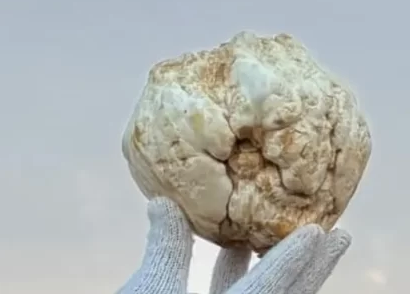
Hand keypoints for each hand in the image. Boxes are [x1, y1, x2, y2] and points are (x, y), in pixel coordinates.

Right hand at [117, 198, 351, 293]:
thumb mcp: (149, 291)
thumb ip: (166, 249)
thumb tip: (165, 202)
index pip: (271, 287)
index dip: (294, 256)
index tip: (320, 232)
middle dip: (313, 267)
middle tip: (340, 236)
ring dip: (280, 273)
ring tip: (291, 242)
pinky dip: (243, 283)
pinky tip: (233, 263)